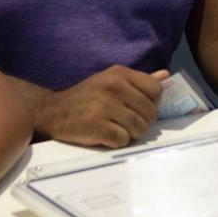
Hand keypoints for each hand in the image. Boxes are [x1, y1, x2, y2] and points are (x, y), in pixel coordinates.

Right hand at [41, 65, 166, 147]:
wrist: (52, 112)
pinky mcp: (96, 127)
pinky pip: (123, 140)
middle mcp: (113, 87)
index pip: (155, 90)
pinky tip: (105, 135)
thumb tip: (165, 75)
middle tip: (125, 122)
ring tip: (116, 128)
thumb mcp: (110, 81)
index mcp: (119, 74)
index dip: (152, 103)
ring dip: (131, 134)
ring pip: (139, 128)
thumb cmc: (86, 98)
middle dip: (142, 122)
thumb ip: (138, 81)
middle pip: (150, 112)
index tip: (139, 109)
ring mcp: (104, 107)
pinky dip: (117, 142)